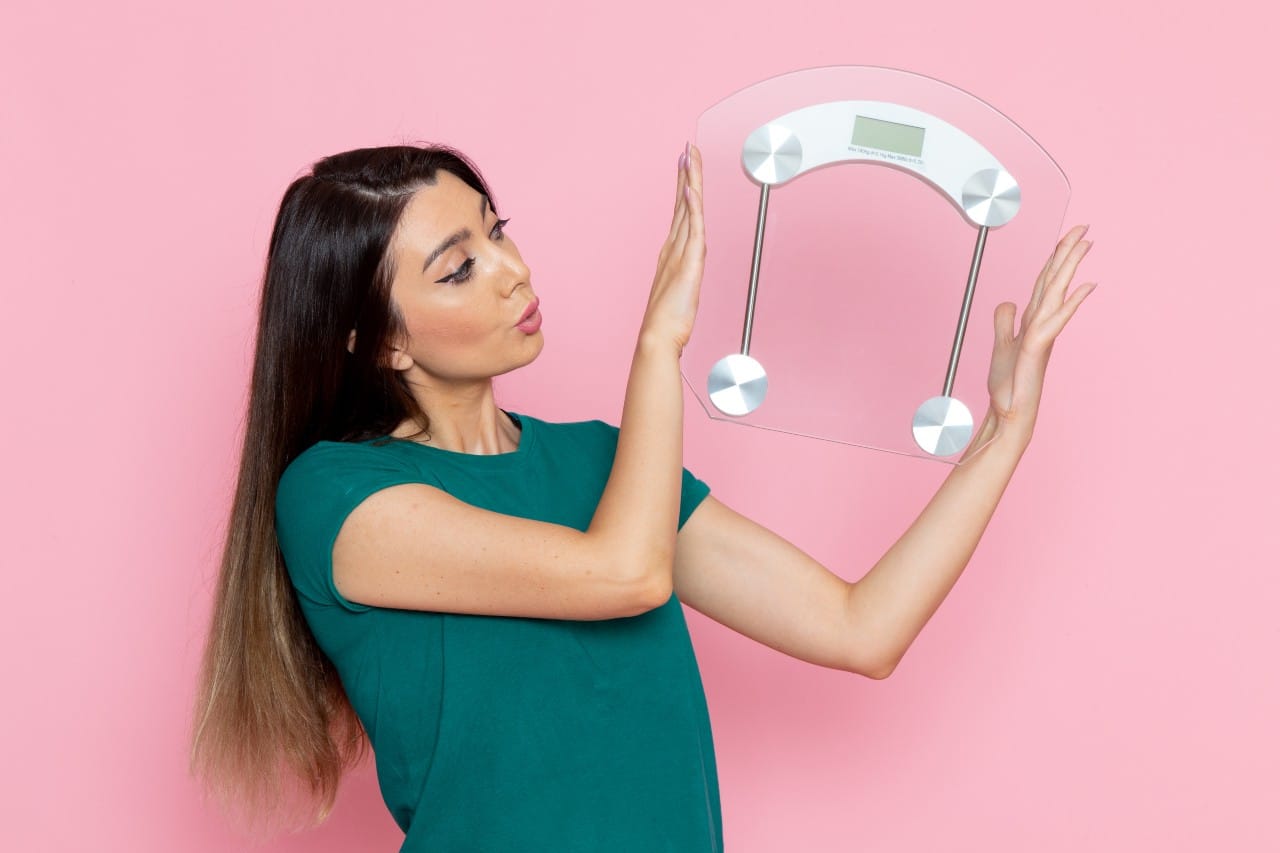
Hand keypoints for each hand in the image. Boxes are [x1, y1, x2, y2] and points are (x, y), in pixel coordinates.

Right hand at [640, 143, 705, 352]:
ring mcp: (679, 254)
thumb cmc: (667, 323)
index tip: (684, 166)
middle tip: (687, 148)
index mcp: (671, 254)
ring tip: (689, 156)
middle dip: (686, 174)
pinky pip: (693, 229)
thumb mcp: (678, 294)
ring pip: (687, 209)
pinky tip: (690, 189)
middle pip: (683, 204)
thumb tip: (685, 270)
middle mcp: (673, 248)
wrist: (657, 338)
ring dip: (689, 181)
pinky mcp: (688, 263)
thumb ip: (681, 278)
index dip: (683, 188)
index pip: (681, 213)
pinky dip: (692, 208)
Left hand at [985, 224, 1096, 438]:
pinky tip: (1085, 287)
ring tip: (1085, 244)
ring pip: (1057, 293)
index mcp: (1034, 321)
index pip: (1045, 282)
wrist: (1008, 414)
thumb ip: (1005, 322)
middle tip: (1084, 227)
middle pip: (1055, 281)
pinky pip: (1054, 320)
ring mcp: (1042, 335)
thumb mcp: (1000, 346)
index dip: (1055, 258)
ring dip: (1071, 267)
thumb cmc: (1008, 386)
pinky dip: (1070, 302)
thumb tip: (1009, 301)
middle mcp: (1042, 324)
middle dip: (1068, 252)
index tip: (1069, 235)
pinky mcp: (1037, 349)